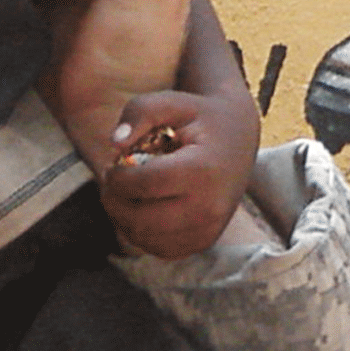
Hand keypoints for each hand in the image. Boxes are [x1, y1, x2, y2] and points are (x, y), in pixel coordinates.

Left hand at [99, 86, 255, 257]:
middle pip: (140, 218)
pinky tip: (139, 207)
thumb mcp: (171, 102)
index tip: (112, 163)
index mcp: (203, 171)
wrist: (238, 137)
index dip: (116, 176)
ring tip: (125, 191)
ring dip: (122, 216)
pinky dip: (139, 232)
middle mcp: (209, 207)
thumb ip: (139, 112)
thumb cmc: (198, 117)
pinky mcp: (203, 242)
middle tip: (110, 179)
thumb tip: (114, 143)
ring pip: (144, 238)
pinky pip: (158, 248)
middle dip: (113, 199)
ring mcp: (208, 229)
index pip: (142, 184)